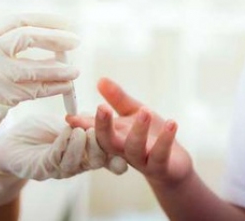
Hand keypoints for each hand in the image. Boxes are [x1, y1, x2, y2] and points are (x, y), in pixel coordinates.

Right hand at [0, 13, 79, 190]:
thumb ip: (14, 45)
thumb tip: (57, 37)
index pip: (21, 20)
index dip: (48, 20)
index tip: (69, 24)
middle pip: (26, 37)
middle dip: (55, 38)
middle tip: (76, 41)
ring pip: (32, 69)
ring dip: (59, 69)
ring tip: (76, 71)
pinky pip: (34, 91)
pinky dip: (53, 88)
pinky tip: (67, 87)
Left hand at [0, 114, 127, 204]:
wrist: (7, 147)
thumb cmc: (37, 134)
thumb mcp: (66, 123)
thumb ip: (84, 120)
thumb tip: (104, 108)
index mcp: (84, 153)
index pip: (106, 152)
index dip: (119, 148)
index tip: (133, 140)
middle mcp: (75, 163)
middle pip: (98, 159)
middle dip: (107, 144)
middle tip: (113, 128)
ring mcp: (59, 168)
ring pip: (79, 161)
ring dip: (86, 145)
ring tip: (89, 129)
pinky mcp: (41, 169)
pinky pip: (56, 159)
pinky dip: (65, 144)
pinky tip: (70, 131)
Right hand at [66, 78, 192, 186]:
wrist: (174, 166)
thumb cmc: (151, 137)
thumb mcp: (134, 113)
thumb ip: (118, 98)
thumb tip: (100, 80)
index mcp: (116, 136)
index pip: (95, 130)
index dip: (83, 124)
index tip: (70, 117)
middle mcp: (124, 150)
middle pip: (108, 142)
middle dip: (103, 126)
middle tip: (101, 108)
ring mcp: (142, 159)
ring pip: (135, 148)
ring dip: (139, 130)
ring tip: (144, 111)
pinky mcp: (161, 166)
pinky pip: (161, 155)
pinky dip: (166, 139)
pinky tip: (172, 123)